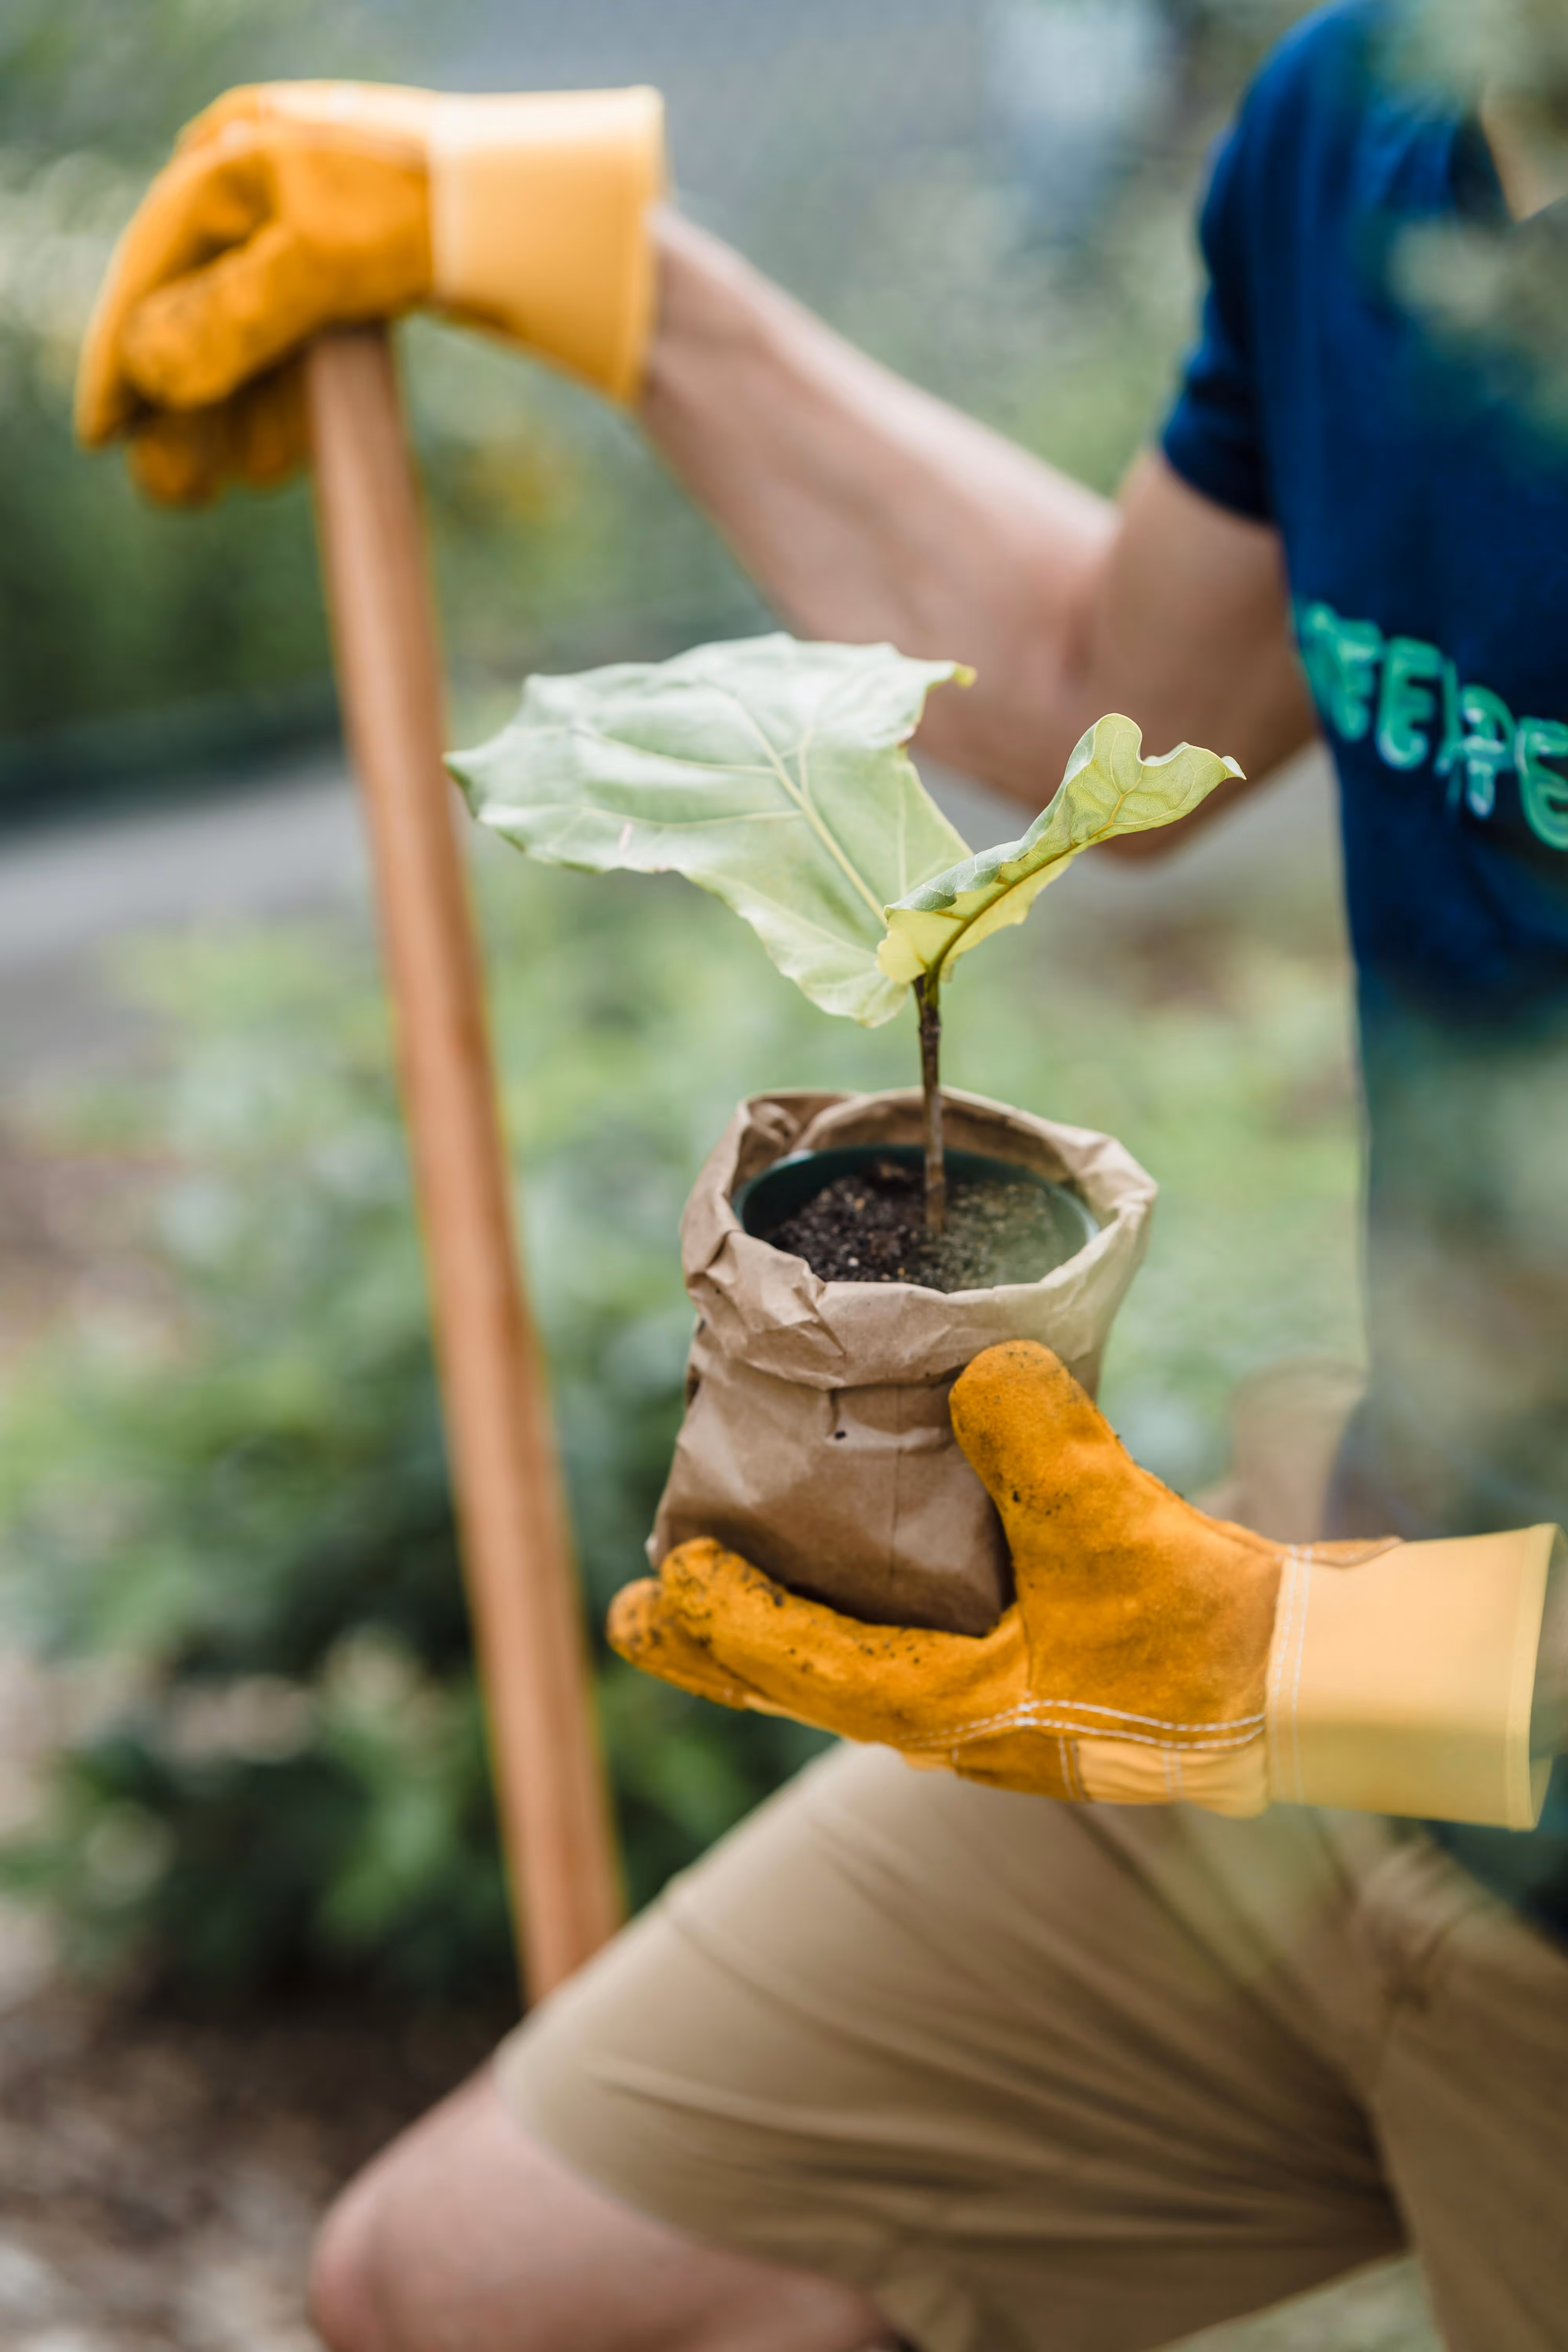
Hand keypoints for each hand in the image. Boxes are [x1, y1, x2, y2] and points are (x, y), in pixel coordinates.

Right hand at [76, 81, 663, 503]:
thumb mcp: (317, 264)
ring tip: (211, 494)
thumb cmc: (428, 212)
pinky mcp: (357, 273)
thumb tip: (151, 372)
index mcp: (232, 158)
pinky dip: (285, 406)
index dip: (121, 358)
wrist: (540, 209)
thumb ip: (232, 318)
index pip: (152, 269)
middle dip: (180, 412)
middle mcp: (261, 188)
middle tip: (169, 494)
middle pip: (195, 315)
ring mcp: (310, 230)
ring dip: (229, 424)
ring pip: (248, 343)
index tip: (102, 434)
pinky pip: (301, 349)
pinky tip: (273, 467)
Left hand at [613, 1341, 1556, 1827]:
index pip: (808, 1670)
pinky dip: (854, 1617)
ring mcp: (994, 1708)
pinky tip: (851, 1577)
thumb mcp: (1119, 1533)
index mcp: (957, 1711)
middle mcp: (959, 1725)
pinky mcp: (1031, 1678)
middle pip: (805, 1687)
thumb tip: (985, 1363)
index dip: (731, 1624)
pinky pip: (905, 1652)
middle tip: (633, 1619)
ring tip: (708, 1594)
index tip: (667, 1575)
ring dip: (778, 1636)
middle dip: (719, 1651)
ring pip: (849, 1672)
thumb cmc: (1209, 1634)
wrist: (1301, 1688)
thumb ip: (1045, 1451)